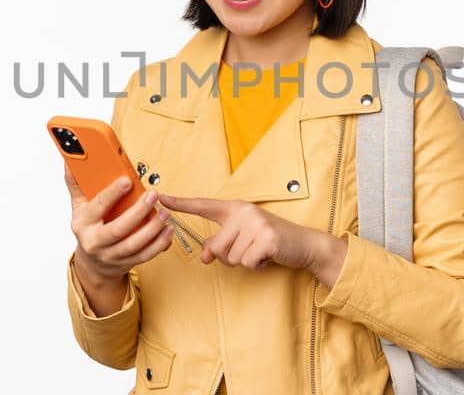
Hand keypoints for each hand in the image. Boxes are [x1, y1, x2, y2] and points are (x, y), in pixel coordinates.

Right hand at [64, 168, 175, 280]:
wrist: (92, 263)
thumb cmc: (88, 228)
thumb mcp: (78, 206)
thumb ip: (77, 183)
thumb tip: (71, 160)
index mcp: (83, 223)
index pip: (98, 207)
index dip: (112, 193)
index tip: (127, 180)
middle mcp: (95, 242)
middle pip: (118, 229)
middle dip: (138, 211)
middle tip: (153, 194)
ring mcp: (110, 255)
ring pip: (134, 244)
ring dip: (153, 229)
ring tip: (165, 213)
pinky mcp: (126, 263)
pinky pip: (145, 255)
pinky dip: (159, 244)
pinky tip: (168, 230)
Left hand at [157, 194, 346, 284]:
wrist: (303, 244)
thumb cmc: (268, 242)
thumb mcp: (242, 240)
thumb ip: (221, 244)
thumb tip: (204, 256)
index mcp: (235, 208)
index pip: (203, 205)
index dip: (181, 203)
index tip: (160, 197)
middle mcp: (244, 211)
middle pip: (216, 247)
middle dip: (229, 258)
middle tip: (249, 251)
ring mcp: (256, 223)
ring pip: (231, 257)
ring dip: (244, 262)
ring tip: (260, 252)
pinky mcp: (267, 237)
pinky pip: (247, 262)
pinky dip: (256, 265)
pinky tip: (267, 256)